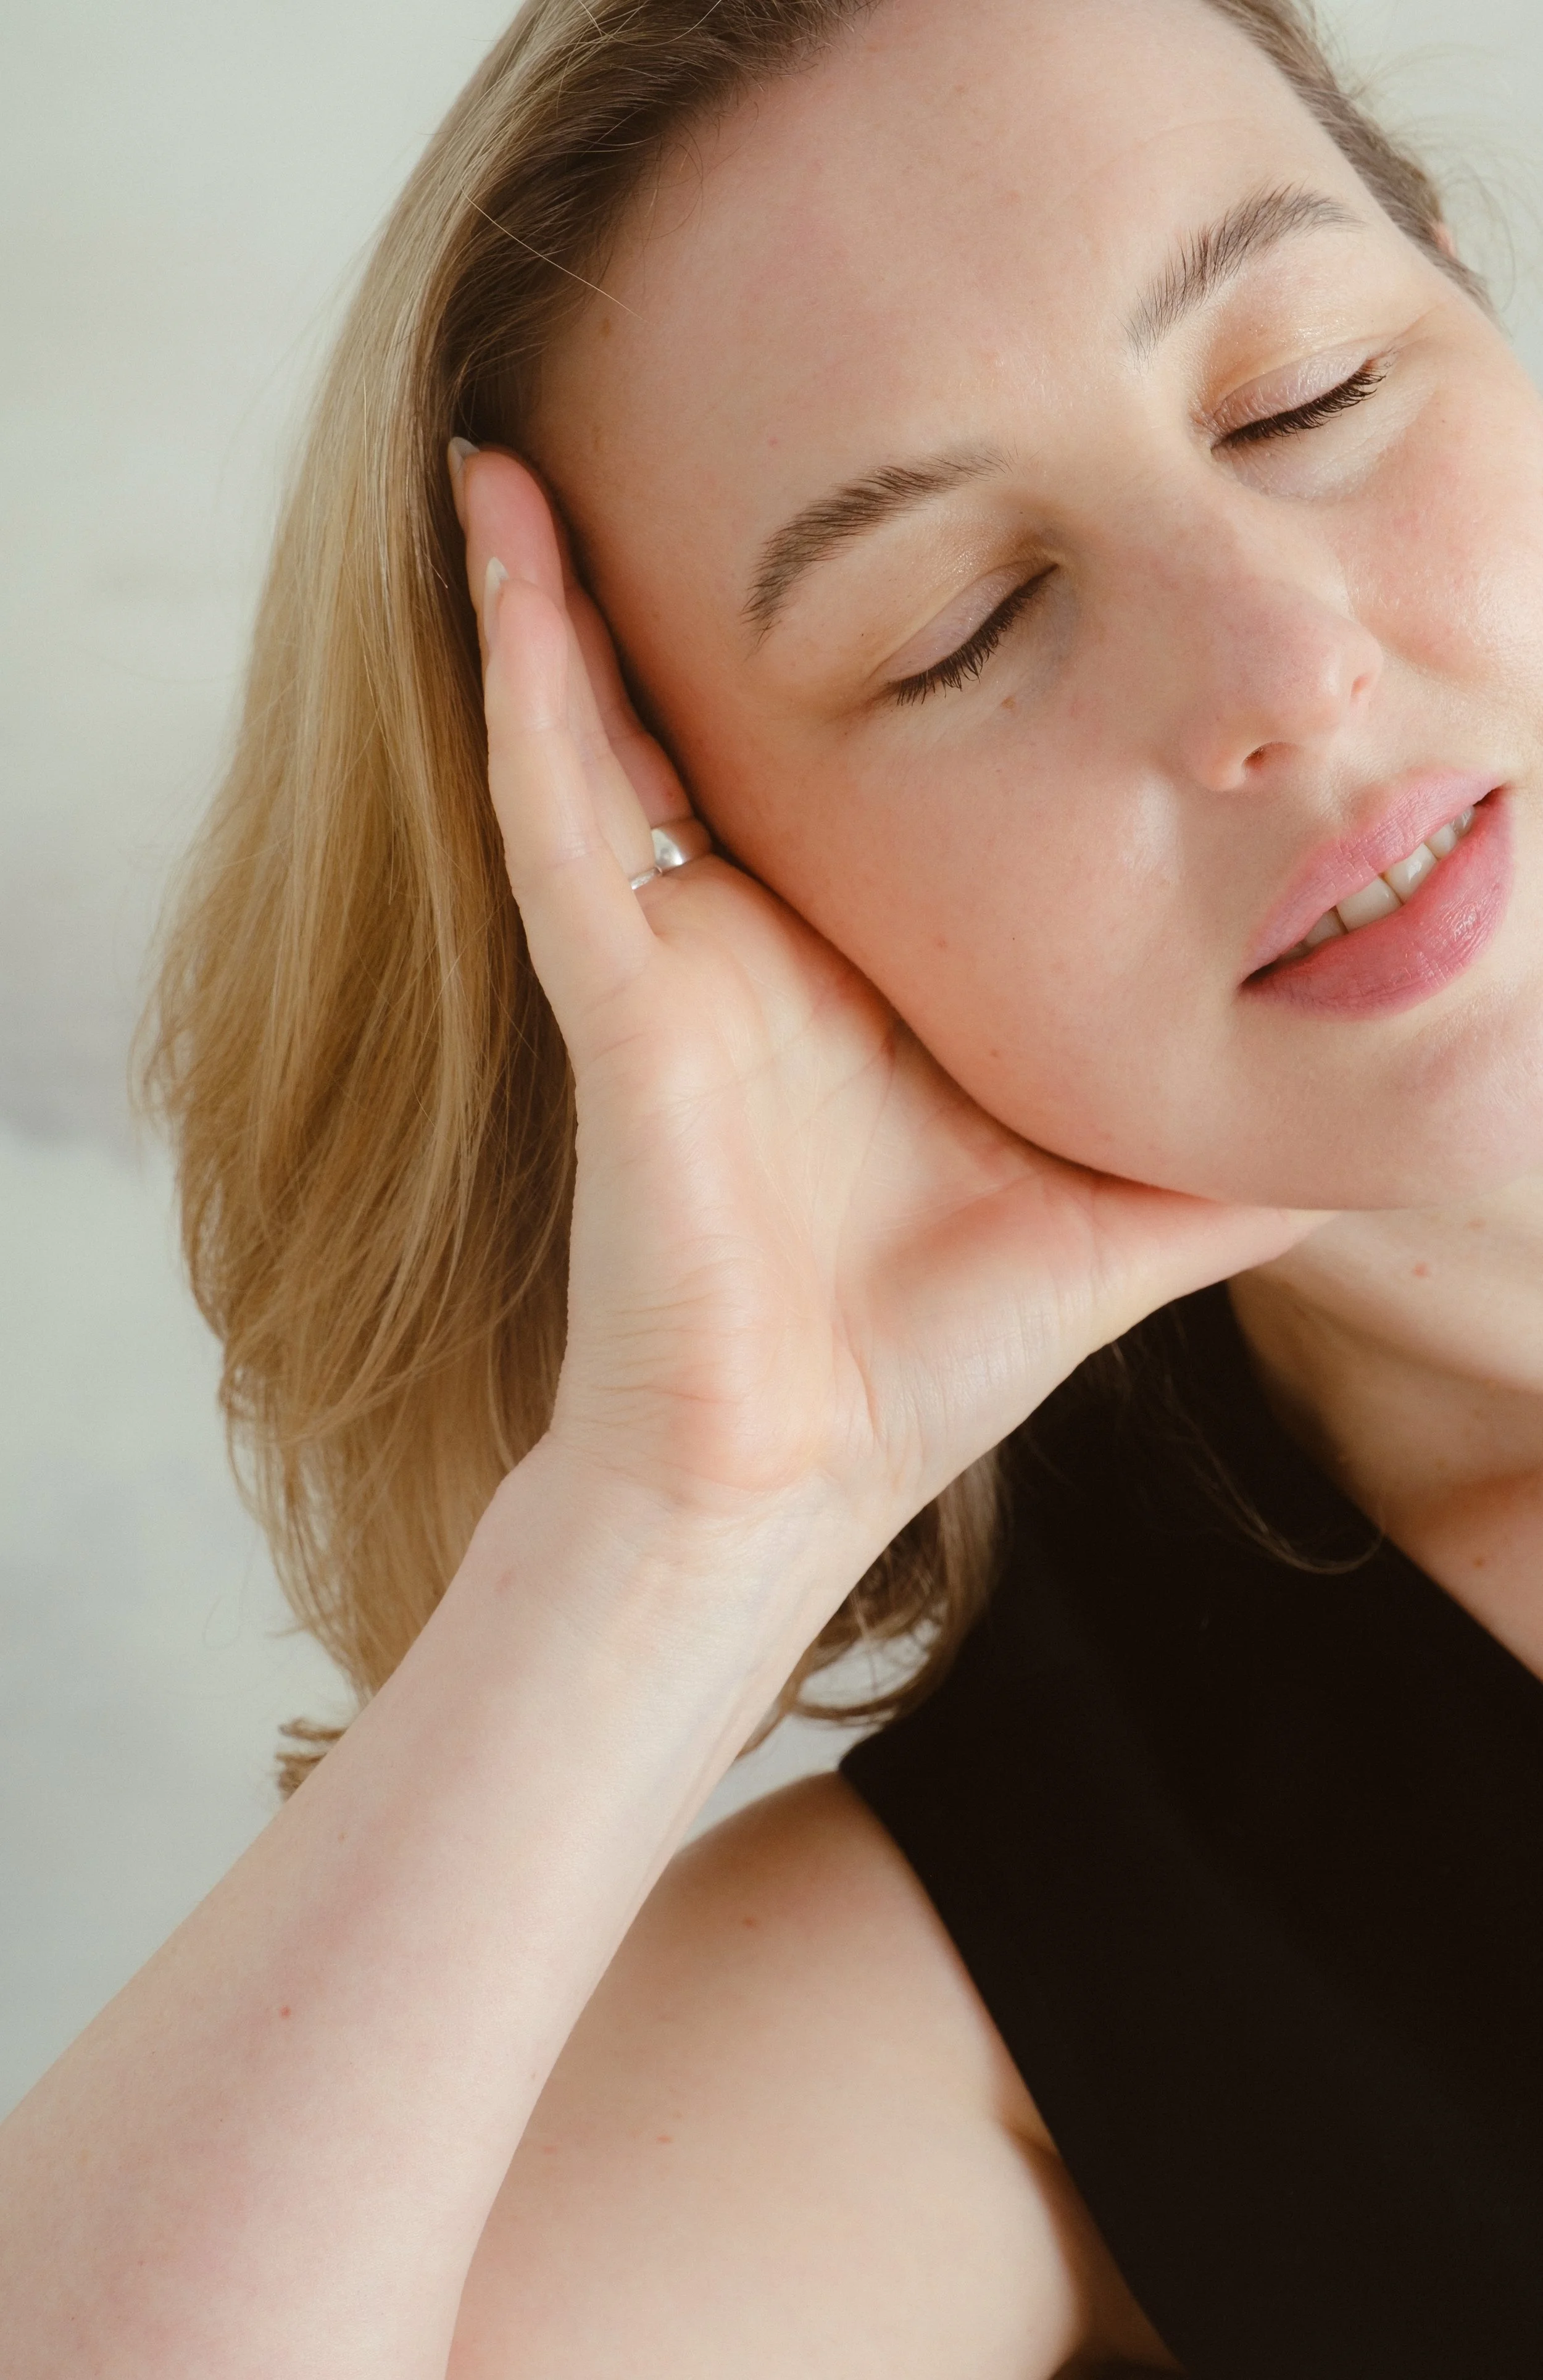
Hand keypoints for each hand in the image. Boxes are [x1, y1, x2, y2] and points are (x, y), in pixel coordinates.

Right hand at [451, 447, 1312, 1586]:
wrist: (788, 1470)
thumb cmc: (931, 1350)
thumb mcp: (1128, 1206)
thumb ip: (1239, 1137)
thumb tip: (1392, 1094)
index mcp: (864, 977)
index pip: (861, 779)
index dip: (885, 656)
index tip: (933, 523)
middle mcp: (758, 941)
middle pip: (723, 723)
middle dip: (716, 585)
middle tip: (746, 428)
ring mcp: (671, 952)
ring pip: (603, 721)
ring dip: (571, 578)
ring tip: (546, 420)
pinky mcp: (613, 985)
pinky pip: (552, 792)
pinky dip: (522, 659)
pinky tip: (503, 526)